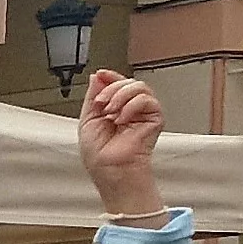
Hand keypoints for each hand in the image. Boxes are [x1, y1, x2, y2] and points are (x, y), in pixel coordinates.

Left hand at [77, 69, 163, 212]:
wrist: (109, 169)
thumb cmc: (99, 154)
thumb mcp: (88, 119)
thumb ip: (93, 96)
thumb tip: (97, 77)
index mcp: (115, 107)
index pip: (118, 83)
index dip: (110, 76)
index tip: (100, 74)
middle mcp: (131, 108)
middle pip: (128, 82)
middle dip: (111, 89)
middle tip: (101, 104)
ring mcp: (143, 113)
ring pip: (139, 87)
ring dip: (120, 96)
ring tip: (110, 113)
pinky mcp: (154, 118)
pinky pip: (147, 100)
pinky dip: (131, 106)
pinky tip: (122, 119)